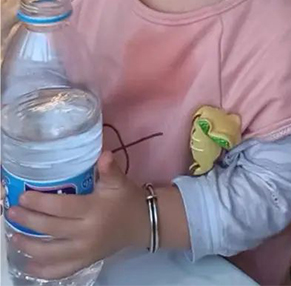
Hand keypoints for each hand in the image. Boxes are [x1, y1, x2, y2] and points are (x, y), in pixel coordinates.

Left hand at [7, 152, 149, 280]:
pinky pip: (60, 271)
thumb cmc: (126, 199)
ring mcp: (84, 251)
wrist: (141, 223)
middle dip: (28, 221)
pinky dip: (42, 271)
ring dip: (28, 245)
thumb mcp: (119, 181)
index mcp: (94, 210)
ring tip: (13, 235)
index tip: (23, 196)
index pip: (61, 208)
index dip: (40, 203)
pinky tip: (28, 264)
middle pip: (51, 229)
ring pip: (50, 253)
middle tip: (11, 212)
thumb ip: (110, 168)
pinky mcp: (84, 262)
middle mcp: (87, 234)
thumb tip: (104, 154)